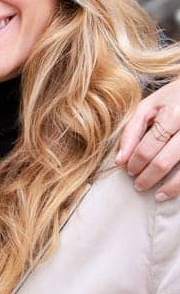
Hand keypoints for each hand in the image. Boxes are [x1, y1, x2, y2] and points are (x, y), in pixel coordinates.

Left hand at [116, 80, 179, 199]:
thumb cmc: (174, 98)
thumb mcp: (149, 106)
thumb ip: (131, 131)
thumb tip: (120, 160)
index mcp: (173, 114)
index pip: (148, 147)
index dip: (136, 163)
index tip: (130, 170)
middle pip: (164, 162)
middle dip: (148, 178)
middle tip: (139, 185)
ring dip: (170, 187)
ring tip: (158, 194)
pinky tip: (176, 189)